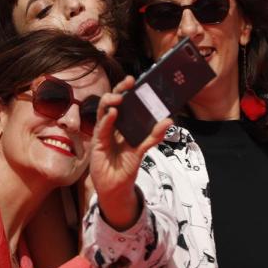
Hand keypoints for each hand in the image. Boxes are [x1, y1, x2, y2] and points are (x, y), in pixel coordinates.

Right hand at [89, 76, 172, 229]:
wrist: (116, 187)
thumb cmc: (126, 166)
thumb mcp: (142, 149)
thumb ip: (153, 136)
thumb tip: (169, 120)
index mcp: (123, 124)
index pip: (125, 102)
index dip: (128, 90)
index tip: (136, 80)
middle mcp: (112, 125)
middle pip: (113, 102)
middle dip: (120, 90)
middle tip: (129, 83)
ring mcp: (103, 132)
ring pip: (104, 111)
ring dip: (111, 102)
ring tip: (120, 97)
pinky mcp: (98, 143)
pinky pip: (102, 129)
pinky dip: (107, 120)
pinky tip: (113, 114)